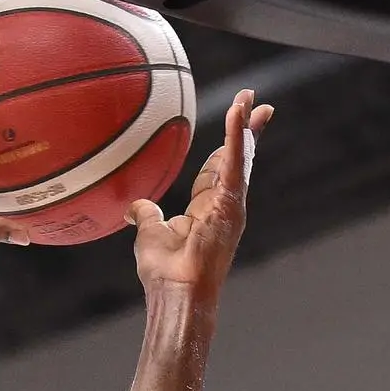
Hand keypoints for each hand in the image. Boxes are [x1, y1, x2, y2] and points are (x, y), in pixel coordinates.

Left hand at [132, 89, 270, 298]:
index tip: (233, 124)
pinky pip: (235, 163)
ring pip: (241, 156)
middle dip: (248, 128)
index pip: (220, 168)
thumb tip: (134, 206)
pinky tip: (239, 112)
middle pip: (239, 157)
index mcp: (208, 207)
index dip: (226, 145)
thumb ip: (146, 214)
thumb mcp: (150, 233)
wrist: (176, 292)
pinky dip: (237, 137)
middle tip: (255, 101)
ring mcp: (231, 204)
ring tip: (251, 98)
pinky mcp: (232, 203)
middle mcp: (225, 203)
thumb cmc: (164, 272)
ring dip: (245, 124)